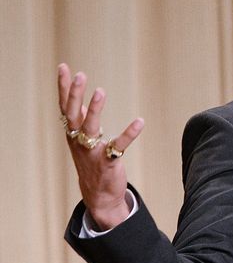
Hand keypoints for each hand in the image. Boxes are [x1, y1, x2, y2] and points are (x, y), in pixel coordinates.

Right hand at [57, 63, 144, 230]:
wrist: (99, 196)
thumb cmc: (91, 162)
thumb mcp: (81, 139)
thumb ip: (80, 118)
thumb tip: (78, 96)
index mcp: (73, 134)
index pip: (65, 107)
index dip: (64, 87)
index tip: (63, 66)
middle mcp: (78, 141)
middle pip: (73, 114)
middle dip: (75, 94)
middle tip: (81, 75)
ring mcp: (92, 152)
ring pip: (89, 128)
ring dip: (94, 110)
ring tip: (100, 91)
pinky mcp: (108, 163)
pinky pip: (117, 147)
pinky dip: (128, 134)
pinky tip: (139, 121)